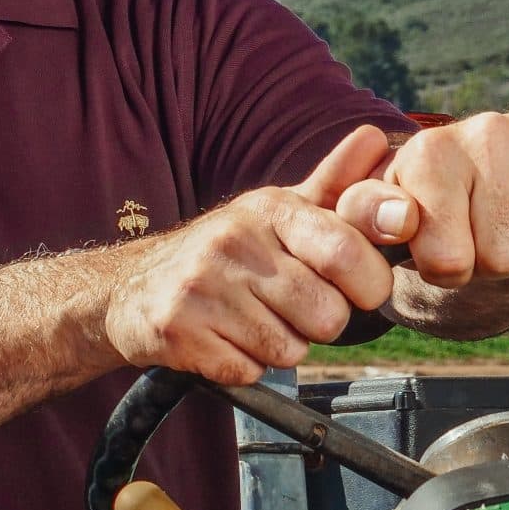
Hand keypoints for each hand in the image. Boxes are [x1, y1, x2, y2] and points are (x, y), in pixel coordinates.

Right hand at [103, 126, 399, 384]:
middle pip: (326, 314)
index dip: (367, 284)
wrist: (131, 287)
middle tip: (297, 310)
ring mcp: (202, 285)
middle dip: (322, 324)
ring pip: (289, 350)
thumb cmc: (225, 253)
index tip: (352, 288)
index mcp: (269, 209)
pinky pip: (248, 372)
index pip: (348, 253)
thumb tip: (377, 137)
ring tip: (254, 322)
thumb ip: (334, 184)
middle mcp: (234, 241)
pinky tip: (225, 340)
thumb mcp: (277, 211)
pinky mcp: (179, 330)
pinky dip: (243, 366)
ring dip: (281, 348)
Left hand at [334, 109, 508, 290]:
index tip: (437, 243)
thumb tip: (400, 219)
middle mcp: (486, 131)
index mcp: (430, 152)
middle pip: (506, 258)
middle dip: (492, 260)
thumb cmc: (423, 199)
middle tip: (481, 230)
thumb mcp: (377, 209)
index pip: (448, 260)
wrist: (474, 165)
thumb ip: (364, 215)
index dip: (447, 268)